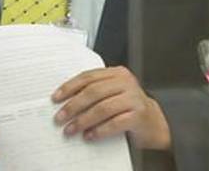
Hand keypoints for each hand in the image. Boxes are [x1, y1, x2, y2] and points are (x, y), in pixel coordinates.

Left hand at [52, 66, 170, 149]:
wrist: (152, 122)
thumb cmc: (127, 107)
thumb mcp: (112, 93)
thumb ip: (94, 91)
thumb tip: (64, 101)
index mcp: (116, 73)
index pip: (88, 77)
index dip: (70, 87)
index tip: (56, 98)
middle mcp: (126, 82)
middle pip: (93, 92)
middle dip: (73, 105)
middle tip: (60, 117)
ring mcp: (133, 98)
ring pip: (103, 108)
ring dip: (83, 120)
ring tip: (71, 130)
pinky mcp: (138, 115)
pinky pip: (115, 123)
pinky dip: (100, 130)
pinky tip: (89, 136)